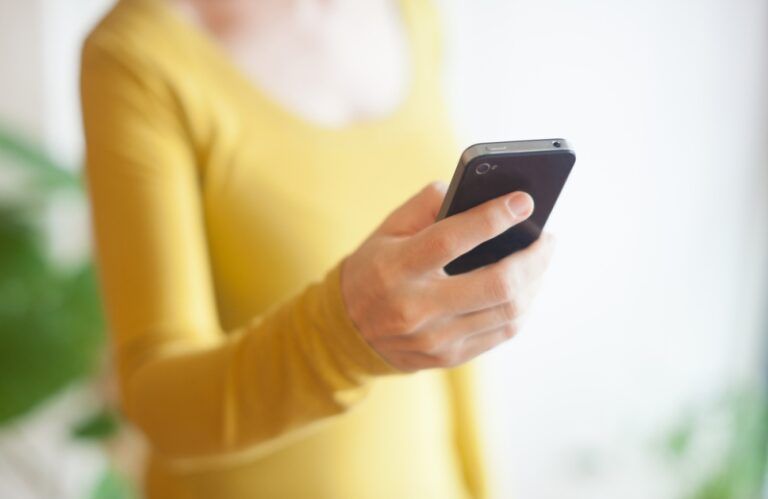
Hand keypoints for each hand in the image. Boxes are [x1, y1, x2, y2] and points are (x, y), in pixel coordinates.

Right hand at [340, 181, 554, 371]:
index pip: (450, 240)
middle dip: (534, 257)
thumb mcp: (387, 229)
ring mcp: (435, 338)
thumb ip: (427, 204)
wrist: (348, 331)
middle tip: (548, 237)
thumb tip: (478, 191)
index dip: (492, 218)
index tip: (524, 201)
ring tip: (540, 258)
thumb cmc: (375, 268)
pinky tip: (526, 285)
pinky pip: (502, 332)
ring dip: (535, 281)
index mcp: (396, 268)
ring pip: (508, 312)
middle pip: (496, 285)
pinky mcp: (450, 357)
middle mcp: (416, 307)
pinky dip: (523, 305)